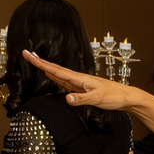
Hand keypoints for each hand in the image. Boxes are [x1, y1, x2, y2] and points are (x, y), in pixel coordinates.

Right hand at [25, 50, 145, 114]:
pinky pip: (64, 80)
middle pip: (55, 68)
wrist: (126, 97)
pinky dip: (55, 75)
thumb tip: (66, 98)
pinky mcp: (82, 87)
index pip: (55, 69)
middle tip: (26, 54)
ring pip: (59, 72)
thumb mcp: (97, 100)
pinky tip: (52, 75)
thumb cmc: (114, 97)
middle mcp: (78, 78)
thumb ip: (81, 99)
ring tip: (36, 61)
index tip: (27, 55)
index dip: (40, 63)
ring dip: (46, 67)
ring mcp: (80, 82)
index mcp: (79, 78)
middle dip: (40, 61)